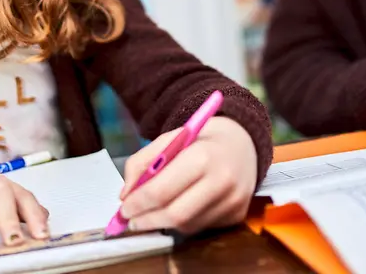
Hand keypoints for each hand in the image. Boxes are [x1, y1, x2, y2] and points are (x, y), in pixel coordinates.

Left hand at [117, 116, 256, 234]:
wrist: (243, 143)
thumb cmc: (201, 140)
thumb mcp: (170, 138)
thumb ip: (142, 162)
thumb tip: (125, 195)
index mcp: (203, 156)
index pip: (162, 190)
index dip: (138, 203)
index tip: (122, 209)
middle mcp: (222, 181)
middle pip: (175, 214)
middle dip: (147, 221)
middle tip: (130, 220)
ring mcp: (233, 201)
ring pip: (186, 225)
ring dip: (162, 223)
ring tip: (150, 213)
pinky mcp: (237, 215)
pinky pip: (200, 227)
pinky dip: (182, 223)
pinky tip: (176, 209)